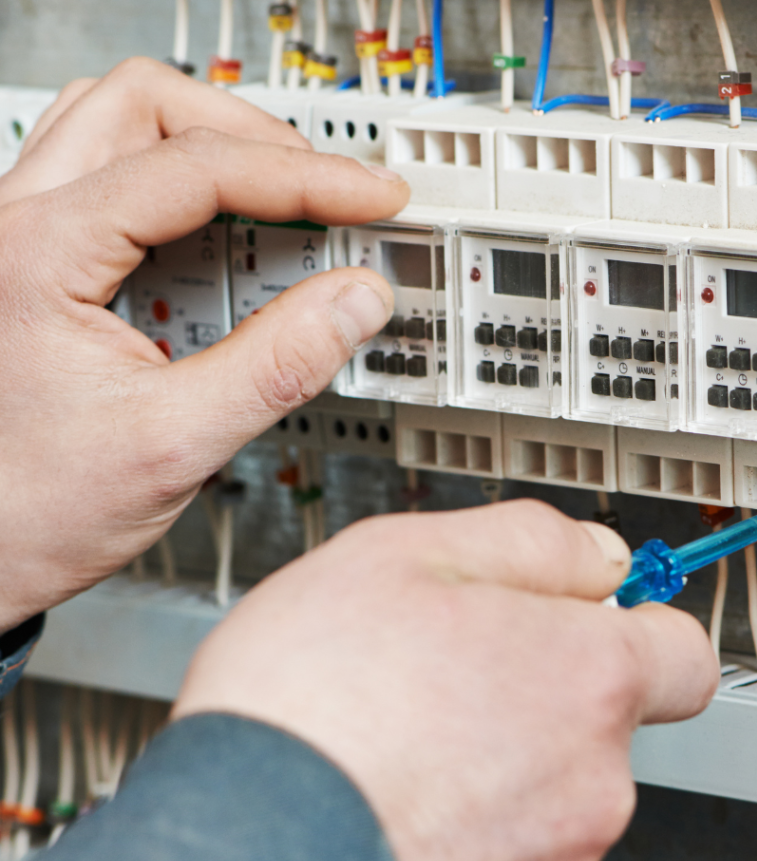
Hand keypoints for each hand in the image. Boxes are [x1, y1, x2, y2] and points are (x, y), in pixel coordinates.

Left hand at [0, 85, 409, 631]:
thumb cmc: (31, 508)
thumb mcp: (174, 443)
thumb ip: (277, 366)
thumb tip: (354, 302)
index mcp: (38, 254)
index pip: (195, 169)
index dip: (305, 177)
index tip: (371, 198)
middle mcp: (18, 226)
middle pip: (148, 107)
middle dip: (255, 141)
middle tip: (327, 193)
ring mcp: (26, 240)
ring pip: (124, 129)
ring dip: (215, 156)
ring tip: (285, 213)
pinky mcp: (46, 266)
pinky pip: (120, 188)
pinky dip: (190, 202)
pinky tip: (231, 257)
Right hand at [174, 500, 717, 860]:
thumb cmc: (309, 706)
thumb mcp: (408, 554)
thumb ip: (527, 542)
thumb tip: (596, 557)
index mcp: (585, 677)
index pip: (684, 652)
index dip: (641, 629)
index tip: (599, 624)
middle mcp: (590, 782)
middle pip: (598, 725)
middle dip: (537, 696)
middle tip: (445, 678)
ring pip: (548, 799)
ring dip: (495, 770)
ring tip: (401, 749)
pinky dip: (461, 844)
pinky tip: (390, 815)